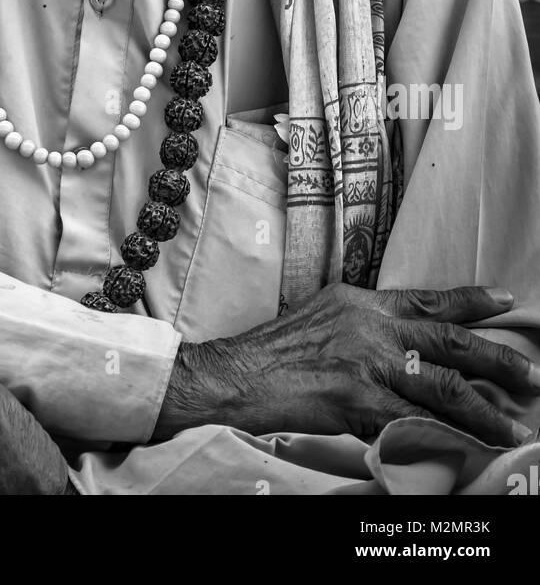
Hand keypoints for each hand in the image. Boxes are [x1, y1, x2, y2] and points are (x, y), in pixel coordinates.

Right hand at [156, 283, 539, 446]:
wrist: (237, 374)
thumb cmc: (275, 349)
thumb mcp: (323, 314)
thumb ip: (364, 322)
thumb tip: (401, 338)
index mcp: (363, 302)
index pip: (428, 299)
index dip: (472, 301)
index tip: (507, 302)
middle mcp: (371, 327)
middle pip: (449, 342)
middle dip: (497, 360)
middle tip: (533, 375)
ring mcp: (367, 364)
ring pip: (442, 388)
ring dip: (485, 411)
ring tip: (514, 428)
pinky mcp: (357, 401)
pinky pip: (413, 424)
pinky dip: (444, 438)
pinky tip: (467, 449)